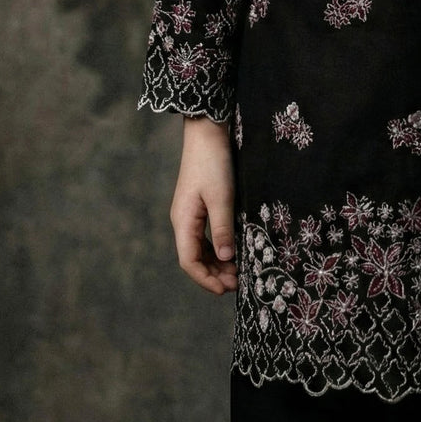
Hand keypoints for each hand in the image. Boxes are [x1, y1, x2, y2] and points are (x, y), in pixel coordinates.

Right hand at [170, 115, 237, 294]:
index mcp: (183, 221)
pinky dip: (217, 247)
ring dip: (216, 262)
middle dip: (213, 274)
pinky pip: (204, 235)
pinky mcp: (198, 205)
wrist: (207, 132)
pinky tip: (231, 250)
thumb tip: (226, 257)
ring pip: (199, 248)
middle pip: (194, 258)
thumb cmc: (213, 162)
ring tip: (237, 271)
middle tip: (237, 282)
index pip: (189, 262)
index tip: (225, 290)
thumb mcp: (221, 197)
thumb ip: (222, 228)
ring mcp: (189, 213)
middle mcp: (182, 221)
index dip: (206, 279)